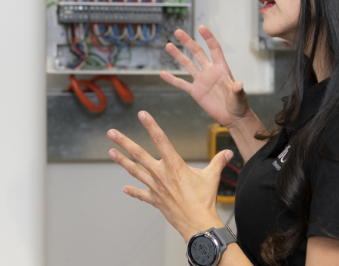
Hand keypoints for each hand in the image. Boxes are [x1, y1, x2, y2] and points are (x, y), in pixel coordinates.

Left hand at [107, 111, 231, 239]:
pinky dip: (133, 191)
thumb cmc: (205, 201)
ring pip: (134, 170)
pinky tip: (124, 188)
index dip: (151, 126)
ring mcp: (155, 187)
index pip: (161, 140)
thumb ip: (218, 162)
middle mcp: (161, 174)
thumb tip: (228, 152)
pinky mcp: (155, 200)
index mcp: (174, 165)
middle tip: (111, 133)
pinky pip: (141, 194)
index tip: (142, 114)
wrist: (198, 224)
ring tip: (111, 152)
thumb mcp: (212, 177)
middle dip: (123, 142)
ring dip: (122, 161)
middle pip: (138, 154)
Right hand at [161, 25, 249, 127]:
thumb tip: (239, 85)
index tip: (201, 28)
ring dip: (178, 55)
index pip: (214, 49)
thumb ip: (237, 90)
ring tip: (169, 45)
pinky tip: (163, 74)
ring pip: (187, 65)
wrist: (232, 117)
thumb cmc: (239, 104)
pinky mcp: (195, 91)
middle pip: (197, 53)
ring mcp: (201, 81)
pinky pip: (181, 84)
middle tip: (178, 32)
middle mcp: (210, 72)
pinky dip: (172, 79)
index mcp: (221, 69)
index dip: (208, 38)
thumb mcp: (239, 96)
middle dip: (188, 42)